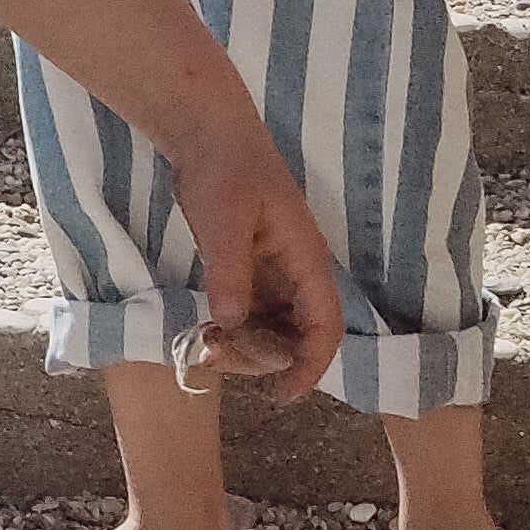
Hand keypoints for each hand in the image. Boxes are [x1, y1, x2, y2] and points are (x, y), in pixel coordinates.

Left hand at [172, 124, 341, 403]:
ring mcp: (273, 271)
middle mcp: (296, 271)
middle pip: (297, 335)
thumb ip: (230, 272)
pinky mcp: (250, 268)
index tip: (283, 394)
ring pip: (272, 328)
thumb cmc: (223, 170)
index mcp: (306, 259)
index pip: (325, 326)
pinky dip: (233, 329)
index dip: (311, 365)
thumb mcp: (224, 221)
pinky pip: (251, 312)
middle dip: (264, 358)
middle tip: (216, 358)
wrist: (205, 135)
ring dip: (246, 347)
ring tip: (205, 345)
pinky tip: (205, 329)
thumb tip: (232, 324)